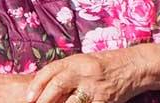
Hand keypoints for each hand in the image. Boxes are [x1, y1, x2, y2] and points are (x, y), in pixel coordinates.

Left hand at [26, 51, 140, 102]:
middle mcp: (84, 72)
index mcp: (75, 61)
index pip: (51, 71)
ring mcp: (95, 87)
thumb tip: (41, 86)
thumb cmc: (103, 65)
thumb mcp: (81, 62)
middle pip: (58, 85)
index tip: (28, 98)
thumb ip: (64, 72)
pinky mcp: (105, 101)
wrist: (132, 66)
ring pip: (72, 102)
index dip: (37, 85)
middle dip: (44, 98)